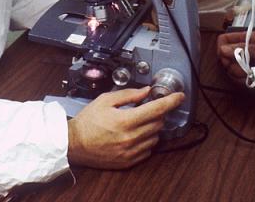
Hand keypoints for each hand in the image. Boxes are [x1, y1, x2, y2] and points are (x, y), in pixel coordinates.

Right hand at [67, 86, 183, 168]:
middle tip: (146, 107)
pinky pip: (148, 150)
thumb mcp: (106, 100)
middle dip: (157, 113)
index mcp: (126, 120)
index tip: (179, 96)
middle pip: (158, 123)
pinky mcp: (128, 162)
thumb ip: (128, 94)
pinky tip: (135, 134)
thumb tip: (146, 91)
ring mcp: (131, 152)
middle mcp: (131, 138)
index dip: (171, 101)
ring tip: (137, 121)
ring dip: (152, 127)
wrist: (74, 144)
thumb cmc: (88, 121)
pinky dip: (146, 140)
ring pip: (155, 137)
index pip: (156, 109)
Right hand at [217, 31, 254, 91]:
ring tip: (253, 73)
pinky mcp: (247, 75)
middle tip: (245, 67)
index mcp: (246, 39)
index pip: (223, 40)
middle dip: (231, 65)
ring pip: (229, 70)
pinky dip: (244, 81)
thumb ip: (243, 50)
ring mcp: (244, 63)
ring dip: (239, 74)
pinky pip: (236, 79)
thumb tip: (222, 50)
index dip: (222, 49)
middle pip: (223, 57)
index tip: (227, 57)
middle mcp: (242, 50)